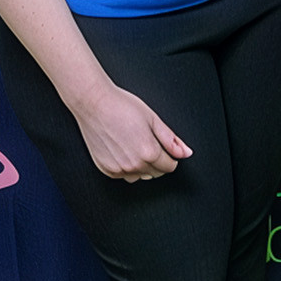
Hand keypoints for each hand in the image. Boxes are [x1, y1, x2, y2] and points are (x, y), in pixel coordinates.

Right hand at [74, 84, 191, 182]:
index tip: (165, 147)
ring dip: (142, 166)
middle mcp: (134, 165)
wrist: (94, 104)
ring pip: (140, 176)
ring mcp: (119, 169)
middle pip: (156, 173)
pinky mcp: (106, 170)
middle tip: (148, 141)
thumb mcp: (153, 119)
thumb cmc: (122, 107)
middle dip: (157, 161)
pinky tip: (123, 149)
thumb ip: (171, 140)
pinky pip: (123, 175)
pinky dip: (126, 167)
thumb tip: (185, 152)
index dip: (171, 156)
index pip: (170, 166)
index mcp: (149, 152)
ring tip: (135, 144)